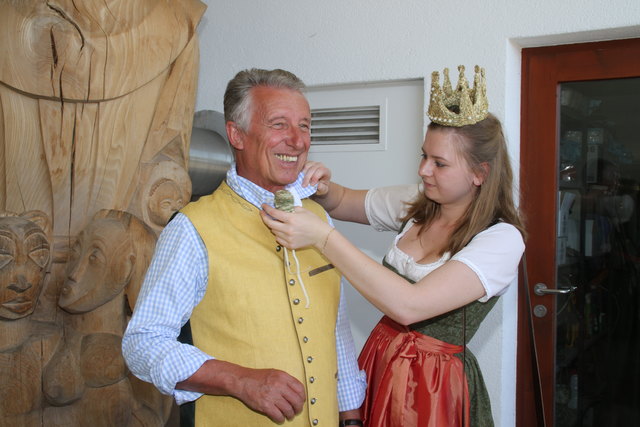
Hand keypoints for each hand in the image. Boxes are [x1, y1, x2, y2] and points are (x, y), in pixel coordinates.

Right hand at [176, 359, 304, 423]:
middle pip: (296, 401)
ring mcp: (272, 396)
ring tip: (288, 415)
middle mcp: (279, 385)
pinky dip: (281, 419)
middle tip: (296, 411)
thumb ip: (286, 380)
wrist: (242, 381)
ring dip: (290, 415)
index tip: (301, 401)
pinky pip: (278, 416)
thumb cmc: (258, 377)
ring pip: (289, 410)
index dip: (303, 397)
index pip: (300, 388)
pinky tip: (280, 418)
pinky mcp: (265, 405)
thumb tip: (298, 391)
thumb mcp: (275, 373)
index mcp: (283, 376)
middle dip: (298, 408)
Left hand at [261, 204, 331, 249]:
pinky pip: (278, 239)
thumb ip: (290, 208)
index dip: (267, 209)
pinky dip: (278, 234)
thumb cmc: (313, 221)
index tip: (263, 206)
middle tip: (263, 213)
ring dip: (273, 226)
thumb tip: (281, 207)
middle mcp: (288, 229)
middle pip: (270, 224)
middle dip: (265, 217)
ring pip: (274, 232)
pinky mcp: (290, 245)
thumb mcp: (302, 210)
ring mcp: (288, 238)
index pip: (274, 213)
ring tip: (276, 222)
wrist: (321, 235)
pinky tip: (282, 231)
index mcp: (291, 219)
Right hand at [302, 161, 331, 195]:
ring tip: (301, 182)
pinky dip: (299, 171)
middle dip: (307, 177)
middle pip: (312, 168)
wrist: (318, 184)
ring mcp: (313, 163)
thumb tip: (319, 185)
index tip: (311, 185)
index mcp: (326, 171)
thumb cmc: (321, 187)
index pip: (321, 170)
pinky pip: (302, 165)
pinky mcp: (307, 163)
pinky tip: (298, 177)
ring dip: (302, 174)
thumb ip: (322, 188)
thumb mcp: (323, 190)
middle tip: (304, 186)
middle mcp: (320, 165)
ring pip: (306, 166)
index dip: (315, 177)